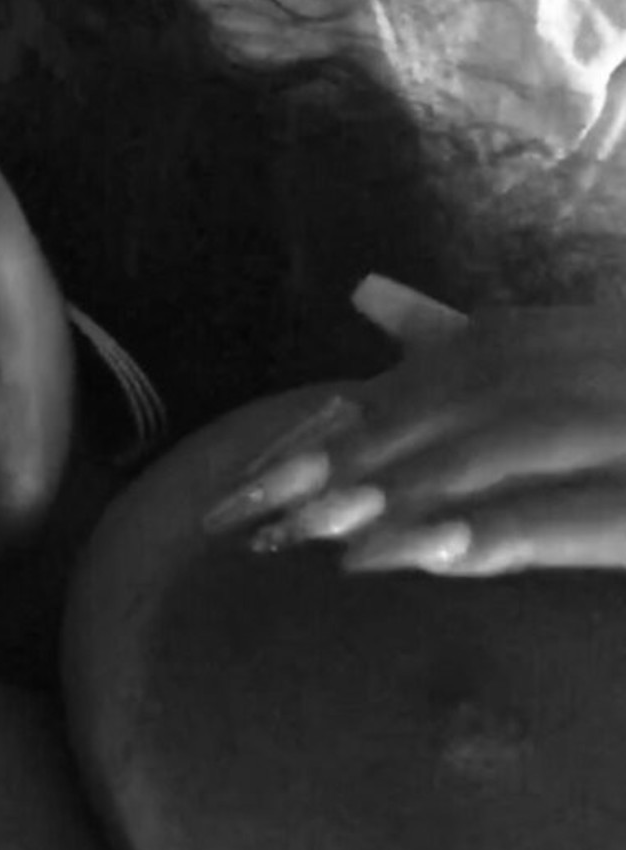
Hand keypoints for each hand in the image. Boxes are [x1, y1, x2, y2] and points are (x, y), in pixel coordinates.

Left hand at [203, 279, 625, 575]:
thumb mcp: (577, 371)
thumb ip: (476, 341)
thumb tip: (368, 292)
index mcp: (597, 339)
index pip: (464, 362)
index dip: (364, 412)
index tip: (270, 466)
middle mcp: (617, 367)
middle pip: (470, 397)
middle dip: (357, 454)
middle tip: (259, 511)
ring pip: (515, 446)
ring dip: (409, 490)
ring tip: (316, 537)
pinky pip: (583, 517)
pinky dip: (504, 532)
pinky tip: (429, 557)